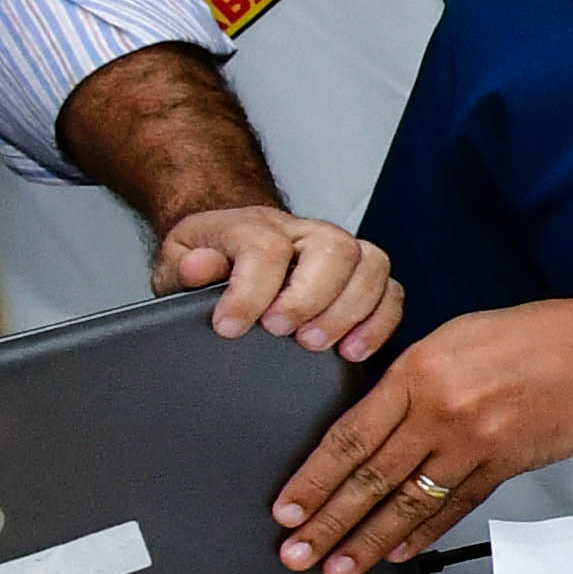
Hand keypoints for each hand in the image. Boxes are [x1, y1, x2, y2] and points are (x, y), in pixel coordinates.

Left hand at [160, 207, 401, 359]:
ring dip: (350, 311)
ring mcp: (341, 250)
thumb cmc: (211, 258)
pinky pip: (392, 290)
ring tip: (318, 345)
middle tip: (281, 332)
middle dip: (309, 298)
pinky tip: (354, 350)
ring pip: (371, 265)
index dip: (249, 292)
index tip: (229, 327)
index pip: (266, 246)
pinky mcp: (364, 275)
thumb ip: (186, 265)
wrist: (235, 245)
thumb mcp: (180, 258)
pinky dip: (380, 321)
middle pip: (332, 249)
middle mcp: (306, 231)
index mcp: (255, 224)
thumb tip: (197, 267)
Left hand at [272, 294, 572, 573]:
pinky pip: (455, 506)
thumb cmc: (541, 334)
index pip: (350, 435)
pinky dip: (424, 533)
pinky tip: (400, 552)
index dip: (313, 478)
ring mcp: (476, 443)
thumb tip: (377, 416)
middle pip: (371, 477)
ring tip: (340, 568)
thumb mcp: (458, 335)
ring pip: (409, 502)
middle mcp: (442, 411)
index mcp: (420, 371)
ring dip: (369, 540)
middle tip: (298, 554)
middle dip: (329, 521)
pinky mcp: (507, 466)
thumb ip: (412, 376)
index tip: (288, 509)